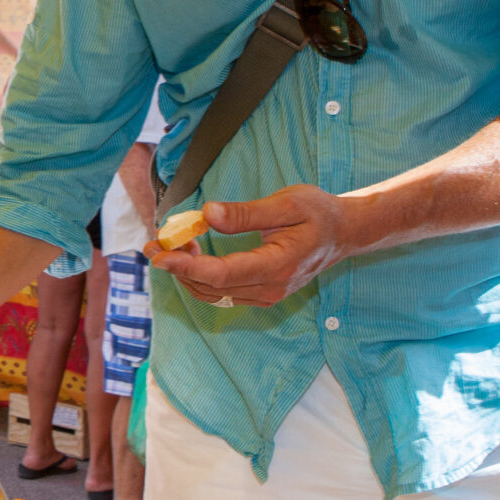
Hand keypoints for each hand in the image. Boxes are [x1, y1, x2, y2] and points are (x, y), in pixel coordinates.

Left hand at [147, 185, 352, 306]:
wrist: (344, 233)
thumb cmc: (318, 213)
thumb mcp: (285, 204)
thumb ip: (245, 213)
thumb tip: (207, 214)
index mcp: (277, 266)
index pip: (222, 273)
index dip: (186, 265)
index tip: (159, 253)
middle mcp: (270, 289)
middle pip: (211, 287)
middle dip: (177, 267)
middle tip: (154, 242)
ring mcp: (266, 295)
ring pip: (213, 293)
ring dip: (186, 273)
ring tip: (169, 244)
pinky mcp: (261, 294)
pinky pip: (222, 293)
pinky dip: (200, 276)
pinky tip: (190, 254)